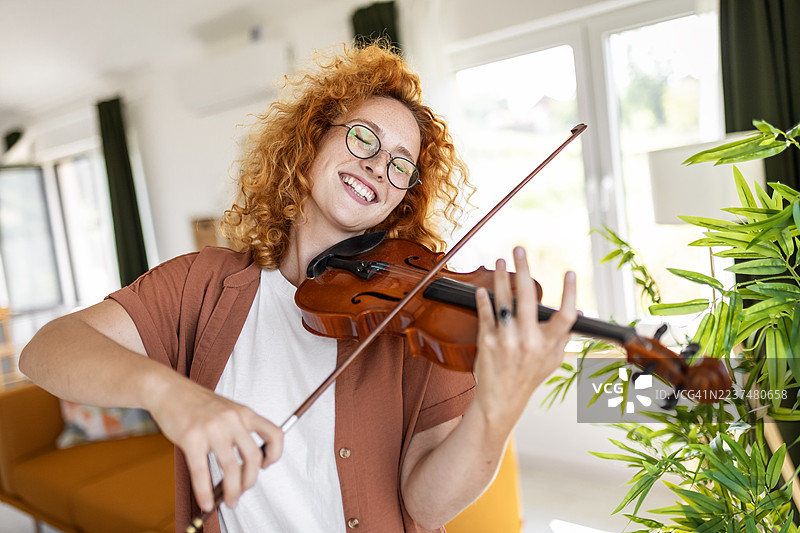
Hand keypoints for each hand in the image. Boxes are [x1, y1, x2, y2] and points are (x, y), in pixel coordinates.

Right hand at [146, 376, 282, 511]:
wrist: (169, 390)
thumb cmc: (196, 403)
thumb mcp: (227, 409)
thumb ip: (238, 430)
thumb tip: (244, 466)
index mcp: (244, 413)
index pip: (274, 433)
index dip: (275, 454)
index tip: (266, 465)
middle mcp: (232, 420)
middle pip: (253, 458)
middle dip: (250, 481)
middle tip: (242, 491)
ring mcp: (212, 429)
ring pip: (231, 468)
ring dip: (232, 491)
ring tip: (229, 501)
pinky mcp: (191, 438)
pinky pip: (201, 472)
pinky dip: (204, 493)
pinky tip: (206, 502)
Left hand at [473, 246, 576, 432]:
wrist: (501, 399)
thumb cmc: (527, 377)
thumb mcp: (553, 361)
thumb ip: (565, 337)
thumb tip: (580, 313)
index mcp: (548, 345)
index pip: (566, 317)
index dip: (570, 294)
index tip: (570, 273)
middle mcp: (529, 341)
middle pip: (528, 298)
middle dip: (523, 269)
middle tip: (519, 250)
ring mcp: (507, 341)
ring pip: (503, 301)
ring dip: (500, 277)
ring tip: (499, 261)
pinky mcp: (488, 342)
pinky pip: (486, 314)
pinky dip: (484, 300)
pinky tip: (483, 289)